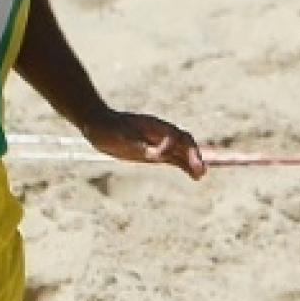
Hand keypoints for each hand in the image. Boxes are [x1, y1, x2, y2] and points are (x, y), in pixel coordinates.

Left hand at [81, 108, 206, 178]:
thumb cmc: (107, 129)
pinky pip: (175, 159)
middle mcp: (161, 134)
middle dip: (193, 155)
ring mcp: (159, 143)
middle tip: (200, 170)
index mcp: (154, 126)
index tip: (164, 158)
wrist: (98, 125)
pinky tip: (193, 175)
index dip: (175, 146)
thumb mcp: (120, 138)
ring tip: (201, 174)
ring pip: (182, 152)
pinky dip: (186, 166)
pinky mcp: (155, 153)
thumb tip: (158, 156)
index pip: (174, 135)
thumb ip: (139, 146)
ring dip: (193, 162)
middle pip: (184, 143)